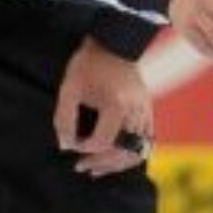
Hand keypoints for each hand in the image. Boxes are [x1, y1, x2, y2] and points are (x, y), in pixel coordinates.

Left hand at [56, 37, 152, 177]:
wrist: (116, 43)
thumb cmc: (90, 63)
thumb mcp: (70, 88)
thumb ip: (64, 119)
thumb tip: (65, 145)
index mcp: (116, 105)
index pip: (101, 142)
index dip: (83, 148)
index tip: (71, 143)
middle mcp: (135, 112)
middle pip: (122, 152)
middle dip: (100, 163)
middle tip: (81, 166)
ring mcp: (145, 112)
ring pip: (137, 151)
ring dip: (116, 164)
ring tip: (97, 169)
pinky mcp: (148, 111)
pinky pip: (145, 142)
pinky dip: (130, 155)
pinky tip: (114, 158)